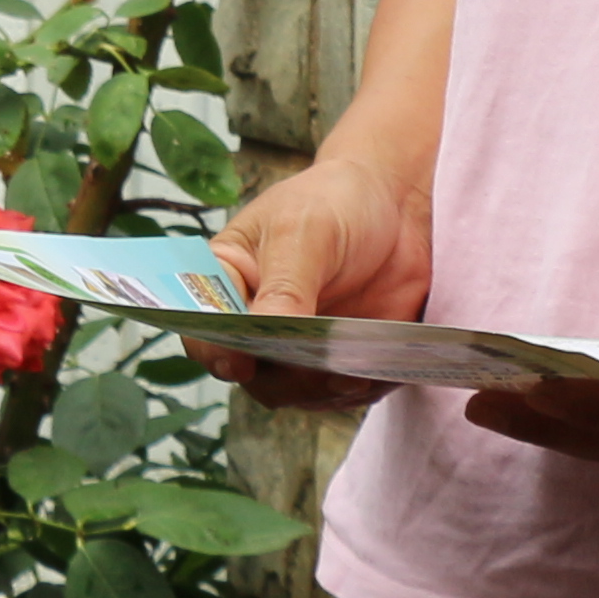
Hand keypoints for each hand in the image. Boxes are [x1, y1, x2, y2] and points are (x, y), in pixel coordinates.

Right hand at [194, 157, 433, 409]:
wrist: (396, 204)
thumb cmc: (335, 203)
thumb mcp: (304, 231)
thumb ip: (285, 284)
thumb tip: (266, 333)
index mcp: (228, 280)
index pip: (202, 325)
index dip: (213, 348)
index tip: (240, 363)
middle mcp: (255, 319)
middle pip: (247, 370)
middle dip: (280, 376)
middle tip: (317, 365)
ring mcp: (296, 344)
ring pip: (293, 392)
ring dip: (321, 390)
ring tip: (355, 368)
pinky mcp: (337, 359)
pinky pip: (338, 395)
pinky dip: (356, 390)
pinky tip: (375, 367)